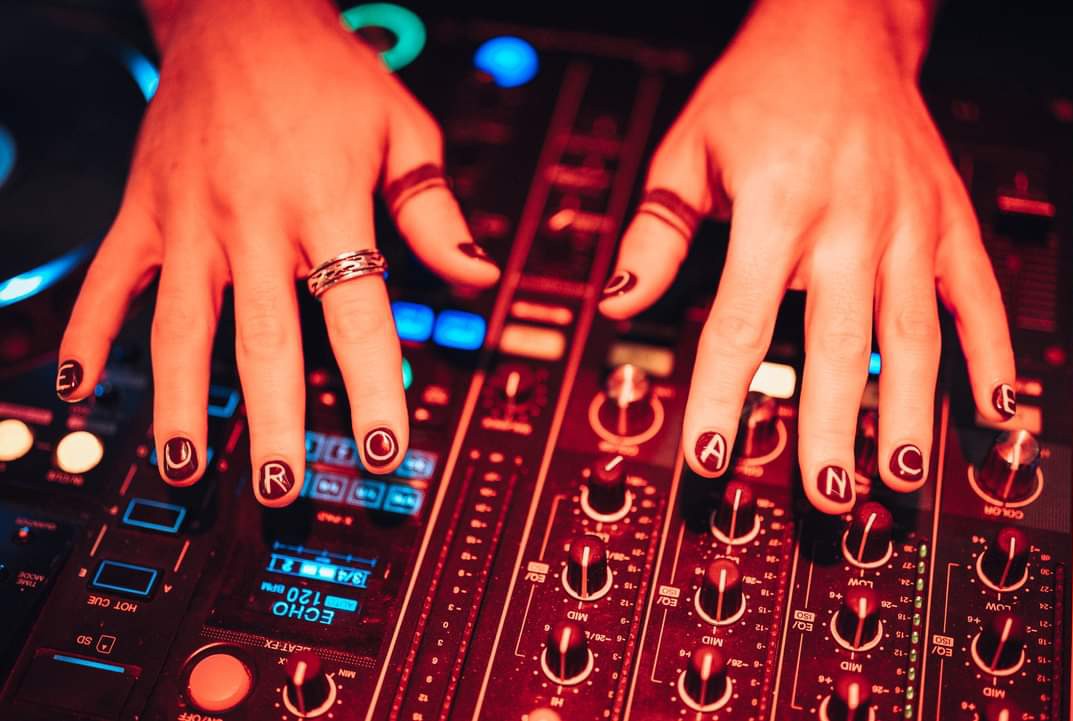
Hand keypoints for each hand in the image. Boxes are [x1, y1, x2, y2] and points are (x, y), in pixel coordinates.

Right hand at [56, 0, 498, 505]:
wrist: (239, 11)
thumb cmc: (326, 72)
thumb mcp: (403, 130)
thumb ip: (437, 212)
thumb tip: (478, 277)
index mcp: (327, 204)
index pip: (358, 316)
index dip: (373, 389)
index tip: (386, 450)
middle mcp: (254, 220)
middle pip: (264, 340)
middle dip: (273, 423)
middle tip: (281, 489)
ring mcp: (189, 219)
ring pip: (180, 327)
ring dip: (180, 402)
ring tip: (186, 466)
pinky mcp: (142, 210)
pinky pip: (107, 281)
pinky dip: (89, 333)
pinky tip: (80, 387)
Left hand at [599, 0, 1014, 512]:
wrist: (841, 28)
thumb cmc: (760, 89)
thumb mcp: (688, 151)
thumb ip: (656, 235)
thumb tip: (619, 305)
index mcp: (776, 207)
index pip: (741, 324)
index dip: (722, 399)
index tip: (710, 457)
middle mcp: (850, 220)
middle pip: (838, 345)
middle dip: (831, 429)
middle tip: (823, 494)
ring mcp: (910, 223)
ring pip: (913, 333)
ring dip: (912, 410)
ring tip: (902, 474)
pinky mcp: (949, 219)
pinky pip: (978, 296)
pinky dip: (992, 353)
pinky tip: (997, 409)